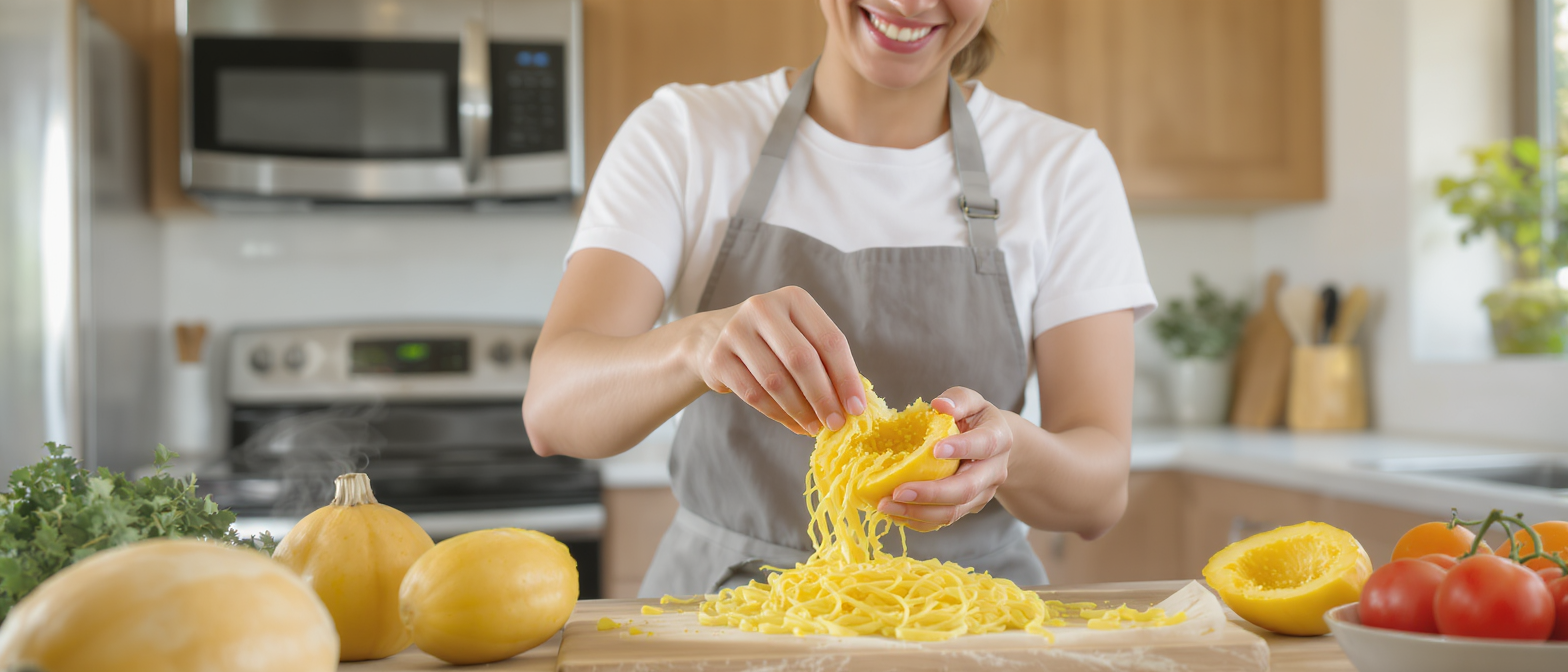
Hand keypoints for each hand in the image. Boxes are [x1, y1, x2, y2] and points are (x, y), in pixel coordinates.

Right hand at [690, 286, 866, 434]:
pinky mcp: (717, 358)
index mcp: (794, 299)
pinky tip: (793, 423)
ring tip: (815, 427)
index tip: (857, 408)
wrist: (713, 338)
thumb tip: (853, 406)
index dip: (846, 377)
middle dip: (823, 397)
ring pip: (776, 381)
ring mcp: (735, 331)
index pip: (829, 339)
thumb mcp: (800, 338)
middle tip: (836, 424)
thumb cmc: (772, 343)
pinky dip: (778, 415)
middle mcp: (763, 308)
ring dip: (800, 410)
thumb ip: (826, 364)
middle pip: (801, 359)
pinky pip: (754, 394)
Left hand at [876, 387, 1011, 531]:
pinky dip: (919, 520)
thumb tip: (941, 405)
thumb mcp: (971, 401)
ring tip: (886, 505)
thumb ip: (959, 399)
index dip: (962, 448)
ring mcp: (982, 494)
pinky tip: (895, 513)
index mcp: (998, 439)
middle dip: (931, 493)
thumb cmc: (975, 419)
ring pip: (953, 511)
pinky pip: (944, 520)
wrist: (993, 446)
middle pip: (966, 489)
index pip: (984, 445)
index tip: (935, 449)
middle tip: (898, 491)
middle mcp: (994, 471)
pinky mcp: (968, 508)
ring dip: (918, 512)